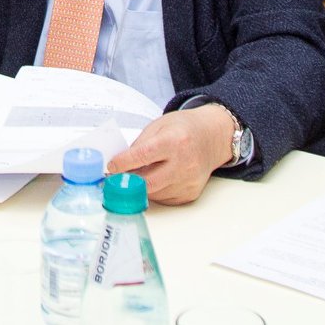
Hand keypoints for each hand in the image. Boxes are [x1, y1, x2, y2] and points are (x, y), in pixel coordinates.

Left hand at [105, 106, 234, 205]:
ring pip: (154, 194)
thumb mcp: (160, 125)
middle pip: (148, 181)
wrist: (213, 137)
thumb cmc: (185, 128)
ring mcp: (189, 181)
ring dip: (141, 187)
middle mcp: (185, 162)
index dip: (123, 163)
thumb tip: (120, 164)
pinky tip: (156, 179)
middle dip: (128, 181)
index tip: (111, 166)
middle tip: (117, 177)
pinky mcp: (191, 193)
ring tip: (138, 175)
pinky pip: (164, 199)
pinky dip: (154, 192)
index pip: (144, 155)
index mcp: (176, 140)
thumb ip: (140, 144)